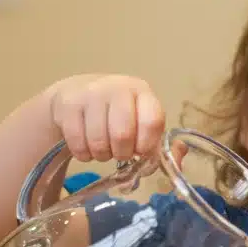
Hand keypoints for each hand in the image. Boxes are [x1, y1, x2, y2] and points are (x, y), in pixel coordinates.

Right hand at [48, 74, 165, 161]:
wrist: (76, 95)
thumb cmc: (116, 116)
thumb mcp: (141, 125)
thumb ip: (162, 145)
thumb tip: (179, 159)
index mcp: (142, 92)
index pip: (152, 121)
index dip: (147, 145)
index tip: (140, 152)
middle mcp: (118, 88)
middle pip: (123, 135)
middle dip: (121, 153)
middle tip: (118, 153)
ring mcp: (91, 93)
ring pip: (98, 142)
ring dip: (101, 155)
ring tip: (102, 149)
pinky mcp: (68, 103)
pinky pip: (77, 142)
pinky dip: (83, 154)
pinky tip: (86, 147)